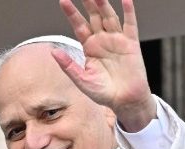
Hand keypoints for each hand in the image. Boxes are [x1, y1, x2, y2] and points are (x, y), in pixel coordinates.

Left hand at [55, 0, 155, 131]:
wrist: (124, 101)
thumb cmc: (103, 92)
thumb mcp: (82, 80)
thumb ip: (69, 66)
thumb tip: (53, 52)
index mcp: (89, 47)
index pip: (79, 25)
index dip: (72, 13)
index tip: (63, 1)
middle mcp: (102, 40)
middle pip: (94, 16)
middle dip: (88, 2)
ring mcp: (117, 40)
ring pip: (109, 17)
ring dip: (104, 4)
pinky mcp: (131, 44)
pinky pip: (130, 25)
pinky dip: (129, 12)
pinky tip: (125, 0)